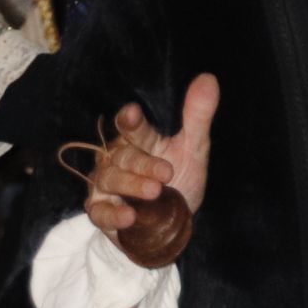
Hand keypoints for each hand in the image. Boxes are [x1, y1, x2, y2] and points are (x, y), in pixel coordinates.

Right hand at [85, 74, 219, 237]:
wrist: (169, 228)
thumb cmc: (178, 182)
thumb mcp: (193, 150)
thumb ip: (196, 117)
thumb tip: (208, 78)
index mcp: (138, 141)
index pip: (130, 126)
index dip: (130, 120)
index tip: (134, 114)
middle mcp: (118, 160)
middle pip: (123, 155)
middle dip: (143, 164)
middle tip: (166, 173)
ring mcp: (107, 186)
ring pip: (109, 179)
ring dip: (131, 185)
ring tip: (154, 192)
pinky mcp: (102, 212)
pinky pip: (99, 212)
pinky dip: (112, 214)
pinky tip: (129, 216)